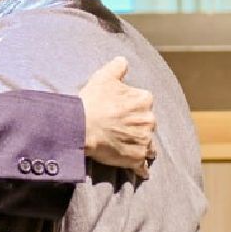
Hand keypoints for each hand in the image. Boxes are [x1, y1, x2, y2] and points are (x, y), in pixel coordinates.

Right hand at [79, 57, 155, 176]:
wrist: (81, 127)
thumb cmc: (92, 101)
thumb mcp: (104, 77)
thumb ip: (118, 67)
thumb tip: (123, 61)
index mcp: (144, 100)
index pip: (144, 104)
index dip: (132, 108)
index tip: (121, 112)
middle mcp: (149, 120)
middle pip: (147, 125)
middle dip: (138, 127)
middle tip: (121, 129)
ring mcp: (144, 141)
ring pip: (148, 146)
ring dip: (141, 146)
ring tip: (128, 148)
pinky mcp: (136, 159)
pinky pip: (143, 166)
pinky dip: (141, 168)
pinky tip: (139, 170)